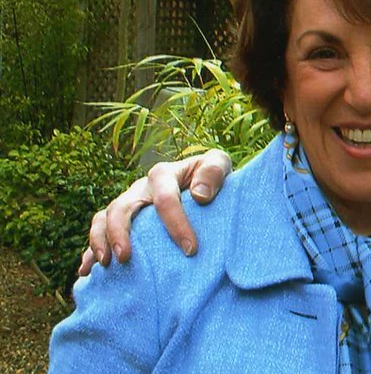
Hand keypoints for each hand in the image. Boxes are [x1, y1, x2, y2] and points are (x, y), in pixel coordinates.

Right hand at [78, 148, 232, 275]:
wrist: (202, 183)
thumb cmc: (211, 176)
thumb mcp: (218, 164)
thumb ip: (214, 172)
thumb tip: (199, 195)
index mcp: (163, 174)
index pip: (165, 198)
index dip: (176, 224)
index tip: (190, 249)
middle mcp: (140, 188)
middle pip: (121, 207)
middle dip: (120, 233)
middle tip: (125, 258)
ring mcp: (127, 204)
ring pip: (104, 218)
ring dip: (100, 241)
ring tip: (106, 264)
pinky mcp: (121, 221)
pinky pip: (98, 234)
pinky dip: (90, 251)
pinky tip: (86, 271)